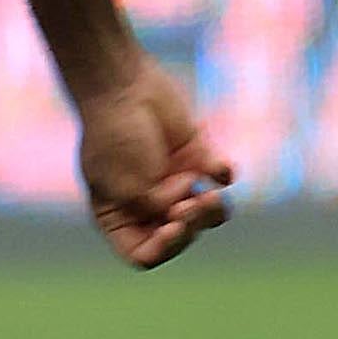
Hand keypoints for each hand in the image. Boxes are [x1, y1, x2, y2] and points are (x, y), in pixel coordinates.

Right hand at [75, 57, 233, 268]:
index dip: (164, 247)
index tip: (174, 225)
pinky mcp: (196, 158)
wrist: (124, 84)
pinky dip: (222, 173)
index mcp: (117, 214)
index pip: (143, 254)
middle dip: (191, 222)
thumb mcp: (126, 185)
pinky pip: (220, 179)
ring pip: (207, 214)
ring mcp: (171, 181)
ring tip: (208, 190)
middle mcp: (145, 202)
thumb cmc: (115, 136)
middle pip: (179, 236)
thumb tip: (186, 216)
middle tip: (192, 200)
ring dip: (212, 208)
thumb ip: (153, 211)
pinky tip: (216, 164)